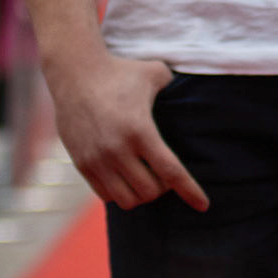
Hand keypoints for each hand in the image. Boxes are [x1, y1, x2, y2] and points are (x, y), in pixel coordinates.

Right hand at [45, 52, 209, 212]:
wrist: (74, 72)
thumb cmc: (119, 71)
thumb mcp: (154, 73)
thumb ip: (175, 86)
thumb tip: (191, 93)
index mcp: (140, 130)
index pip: (171, 172)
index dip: (190, 191)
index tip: (202, 205)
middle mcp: (117, 150)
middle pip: (150, 191)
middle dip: (163, 189)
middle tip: (164, 176)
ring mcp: (97, 159)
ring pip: (127, 200)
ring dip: (141, 194)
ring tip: (145, 179)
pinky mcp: (82, 163)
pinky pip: (105, 195)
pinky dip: (120, 193)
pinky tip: (126, 180)